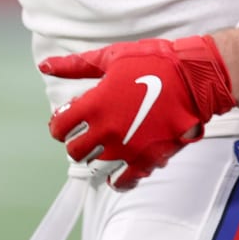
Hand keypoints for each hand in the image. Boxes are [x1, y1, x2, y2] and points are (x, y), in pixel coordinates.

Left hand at [40, 35, 237, 189]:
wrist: (193, 78)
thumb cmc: (153, 63)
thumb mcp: (111, 58)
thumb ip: (75, 66)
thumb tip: (45, 66)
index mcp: (94, 105)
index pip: (60, 127)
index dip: (60, 124)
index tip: (69, 120)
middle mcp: (106, 131)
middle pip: (75, 151)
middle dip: (77, 142)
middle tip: (87, 133)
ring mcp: (126, 149)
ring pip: (96, 167)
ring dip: (97, 159)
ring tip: (106, 147)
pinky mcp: (146, 159)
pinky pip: (123, 181)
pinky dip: (118, 179)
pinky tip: (119, 170)